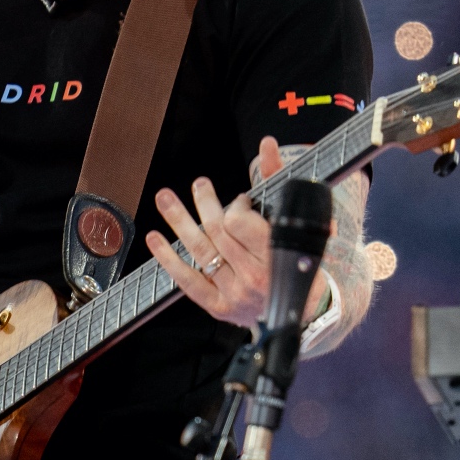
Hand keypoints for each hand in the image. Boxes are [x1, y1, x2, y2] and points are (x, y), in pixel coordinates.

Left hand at [145, 136, 326, 328]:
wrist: (303, 314)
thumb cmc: (300, 263)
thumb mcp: (295, 222)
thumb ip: (279, 181)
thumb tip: (266, 146)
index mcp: (275, 255)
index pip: (239, 222)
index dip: (235, 206)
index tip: (240, 201)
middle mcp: (253, 276)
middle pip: (217, 231)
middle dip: (204, 203)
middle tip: (199, 186)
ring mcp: (234, 293)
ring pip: (200, 250)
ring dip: (179, 220)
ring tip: (165, 198)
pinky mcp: (219, 306)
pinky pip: (188, 281)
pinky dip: (168, 259)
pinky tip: (156, 239)